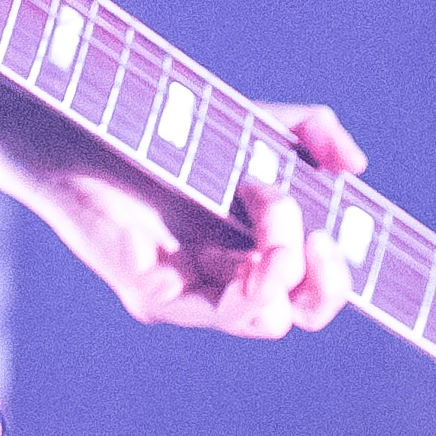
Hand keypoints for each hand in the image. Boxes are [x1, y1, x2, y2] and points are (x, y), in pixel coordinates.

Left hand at [3, 102, 370, 339]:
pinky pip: (221, 313)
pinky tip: (250, 220)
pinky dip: (254, 277)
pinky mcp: (153, 294)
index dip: (336, 278)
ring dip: (285, 261)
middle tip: (314, 232)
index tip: (340, 234)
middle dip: (324, 278)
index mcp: (247, 246)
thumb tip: (356, 168)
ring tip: (265, 198)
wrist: (79, 117)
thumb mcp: (250, 121)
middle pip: (298, 315)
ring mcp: (187, 292)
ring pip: (266, 319)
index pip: (308, 291)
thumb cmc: (162, 123)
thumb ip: (309, 133)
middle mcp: (220, 278)